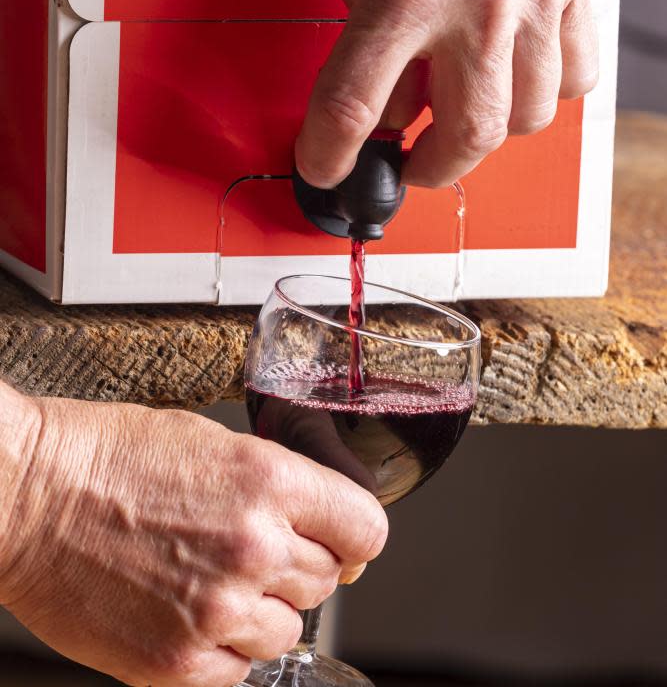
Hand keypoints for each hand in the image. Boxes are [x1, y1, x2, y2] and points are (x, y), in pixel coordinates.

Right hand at [0, 385, 386, 685]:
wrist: (32, 494)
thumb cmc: (111, 456)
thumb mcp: (213, 443)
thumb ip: (276, 488)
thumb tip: (317, 528)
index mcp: (269, 481)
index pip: (367, 529)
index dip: (353, 537)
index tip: (339, 542)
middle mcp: (254, 547)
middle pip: (325, 582)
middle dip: (296, 568)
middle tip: (250, 552)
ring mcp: (217, 609)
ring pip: (286, 633)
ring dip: (260, 613)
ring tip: (209, 582)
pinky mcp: (177, 661)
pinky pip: (238, 673)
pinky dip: (222, 650)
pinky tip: (187, 613)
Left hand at [296, 0, 596, 188]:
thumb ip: (363, 30)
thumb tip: (386, 96)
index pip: (357, 106)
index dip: (332, 153)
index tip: (324, 169)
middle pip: (467, 136)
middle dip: (429, 167)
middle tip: (409, 163)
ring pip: (530, 115)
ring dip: (489, 130)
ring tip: (462, 114)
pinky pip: (577, 69)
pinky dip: (544, 88)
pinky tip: (515, 71)